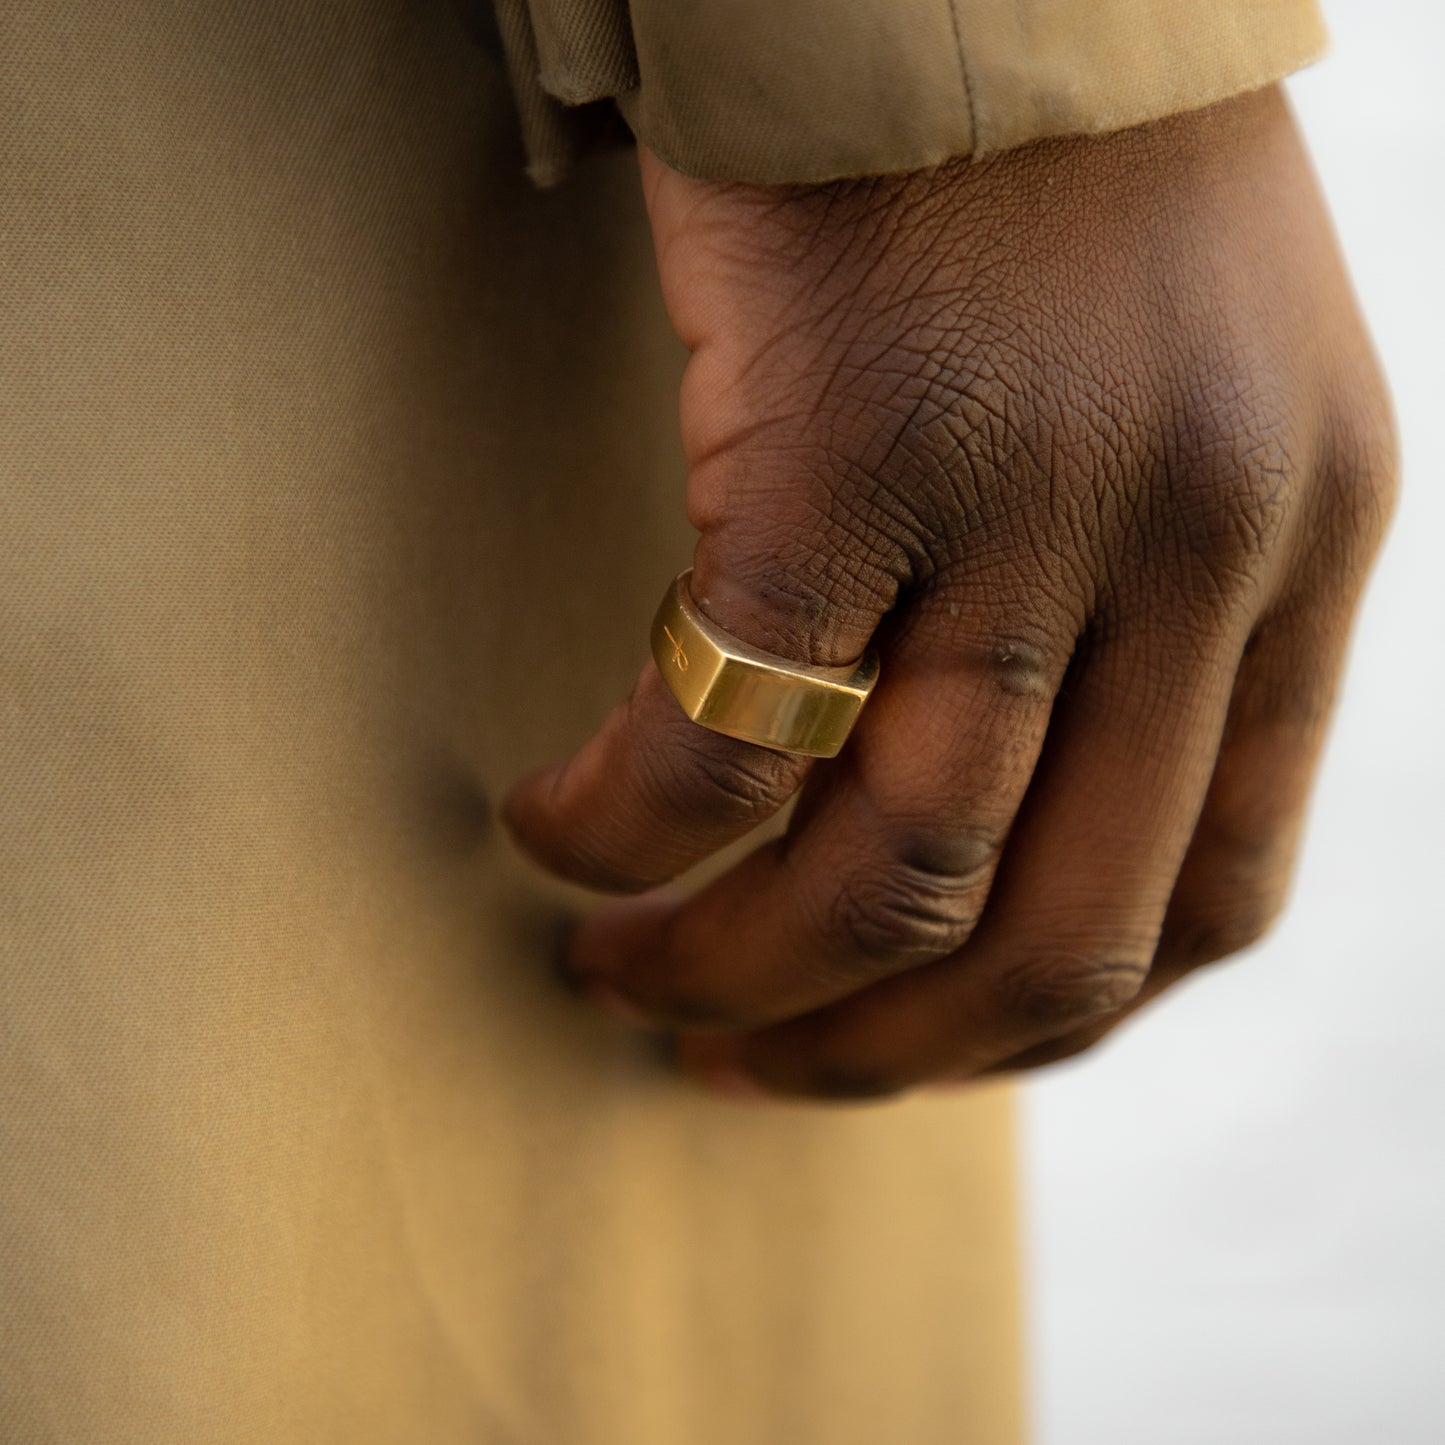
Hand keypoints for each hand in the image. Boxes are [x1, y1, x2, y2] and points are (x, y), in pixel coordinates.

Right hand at [504, 85, 1394, 1100]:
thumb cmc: (1053, 180)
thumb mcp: (1190, 407)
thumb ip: (1148, 612)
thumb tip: (1008, 811)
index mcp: (1302, 549)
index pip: (1211, 899)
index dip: (1042, 1027)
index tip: (901, 1046)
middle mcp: (1200, 546)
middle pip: (1047, 939)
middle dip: (875, 1056)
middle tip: (732, 1064)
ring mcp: (1030, 507)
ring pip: (887, 877)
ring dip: (736, 977)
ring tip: (623, 986)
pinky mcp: (847, 454)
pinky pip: (722, 743)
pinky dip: (626, 833)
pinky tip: (555, 836)